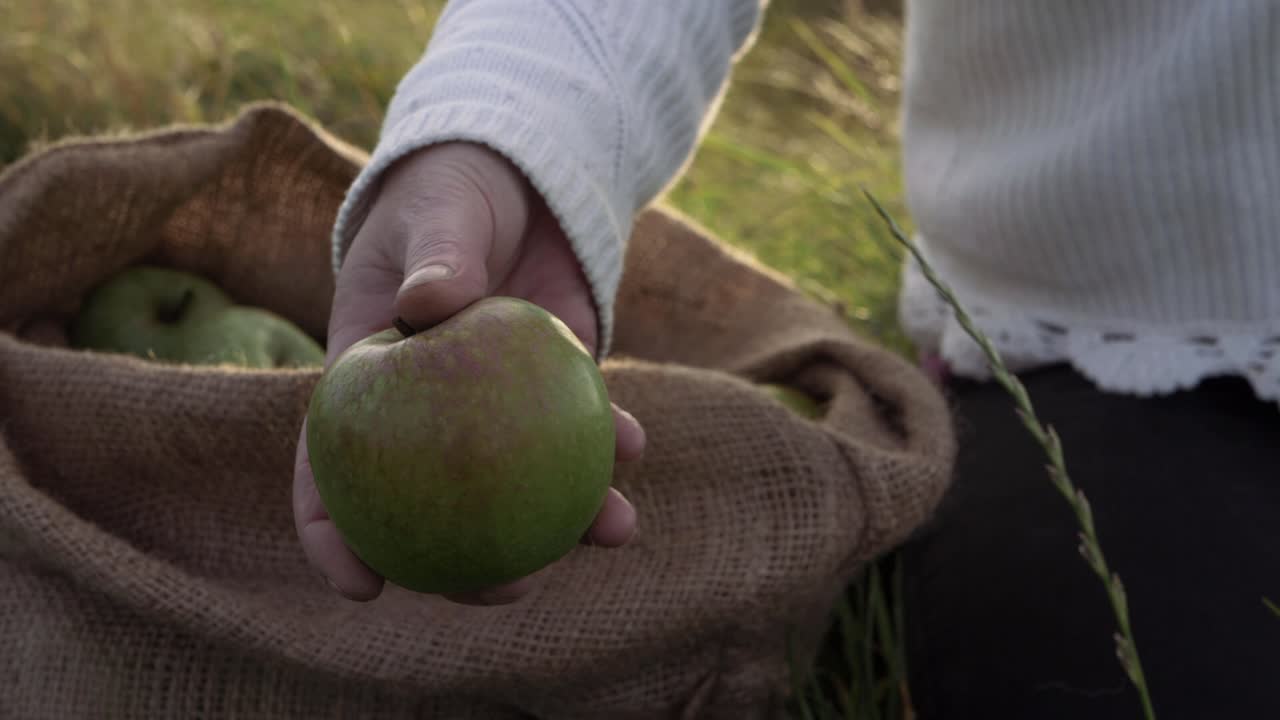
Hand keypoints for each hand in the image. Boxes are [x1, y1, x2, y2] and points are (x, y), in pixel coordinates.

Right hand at [293, 142, 644, 604]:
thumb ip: (434, 254)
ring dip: (571, 521)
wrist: (517, 178)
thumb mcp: (435, 211)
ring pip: (523, 487)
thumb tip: (427, 305)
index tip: (360, 589)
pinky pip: (582, 429)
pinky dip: (611, 442)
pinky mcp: (555, 391)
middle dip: (471, 570)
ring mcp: (497, 413)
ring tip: (614, 531)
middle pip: (436, 513)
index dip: (333, 537)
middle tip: (511, 592)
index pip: (328, 471)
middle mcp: (429, 417)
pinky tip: (636, 446)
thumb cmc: (449, 193)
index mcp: (367, 386)